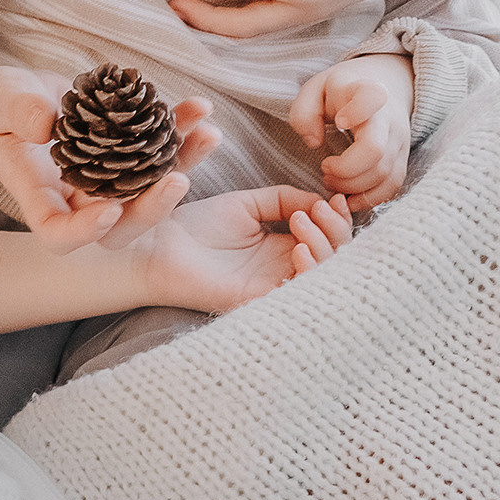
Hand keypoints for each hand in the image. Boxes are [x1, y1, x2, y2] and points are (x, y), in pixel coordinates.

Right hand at [0, 68, 221, 250]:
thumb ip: (17, 110)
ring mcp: (105, 179)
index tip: (109, 210)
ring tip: (206, 133)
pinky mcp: (126, 155)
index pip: (57, 233)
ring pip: (148, 190)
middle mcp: (76, 197)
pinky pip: (159, 152)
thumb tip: (45, 125)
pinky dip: (181, 131)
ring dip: (183, 164)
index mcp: (37, 195)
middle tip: (179, 179)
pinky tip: (199, 106)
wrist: (11, 102)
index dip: (84, 231)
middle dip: (152, 207)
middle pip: (119, 225)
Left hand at [140, 187, 354, 312]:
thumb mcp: (248, 204)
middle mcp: (283, 269)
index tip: (333, 198)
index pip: (328, 238)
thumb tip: (319, 201)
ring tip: (301, 223)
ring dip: (325, 247)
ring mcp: (273, 286)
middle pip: (335, 259)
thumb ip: (285, 199)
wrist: (160, 243)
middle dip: (336, 231)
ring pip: (325, 278)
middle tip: (316, 210)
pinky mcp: (259, 301)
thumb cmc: (197, 226)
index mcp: (283, 247)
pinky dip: (310, 271)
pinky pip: (298, 294)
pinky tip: (299, 249)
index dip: (339, 220)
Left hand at [290, 55, 413, 211]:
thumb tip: (314, 143)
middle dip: (344, 170)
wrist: (383, 89)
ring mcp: (400, 141)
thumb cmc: (341, 93)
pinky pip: (392, 186)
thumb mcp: (315, 91)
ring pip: (384, 174)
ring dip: (353, 187)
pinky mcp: (402, 160)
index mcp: (366, 92)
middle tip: (324, 169)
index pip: (372, 98)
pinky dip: (369, 198)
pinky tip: (348, 197)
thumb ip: (304, 113)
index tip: (339, 122)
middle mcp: (389, 118)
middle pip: (375, 151)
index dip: (358, 111)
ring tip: (332, 182)